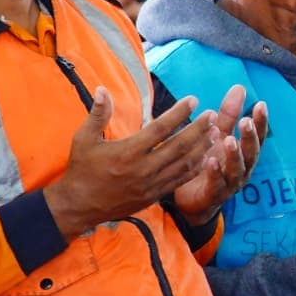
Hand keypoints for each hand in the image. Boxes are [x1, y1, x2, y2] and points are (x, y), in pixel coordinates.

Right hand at [44, 86, 217, 238]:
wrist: (79, 207)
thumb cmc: (81, 169)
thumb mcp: (83, 139)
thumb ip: (97, 114)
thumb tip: (103, 88)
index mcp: (127, 152)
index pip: (160, 129)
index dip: (179, 113)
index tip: (193, 100)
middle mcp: (142, 169)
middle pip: (178, 146)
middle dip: (199, 130)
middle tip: (213, 115)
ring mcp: (150, 185)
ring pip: (183, 165)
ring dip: (202, 148)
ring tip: (216, 133)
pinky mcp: (153, 196)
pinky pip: (179, 181)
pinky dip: (195, 168)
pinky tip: (205, 157)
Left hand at [173, 85, 268, 225]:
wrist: (193, 199)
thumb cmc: (211, 162)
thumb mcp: (219, 135)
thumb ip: (229, 114)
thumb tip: (240, 87)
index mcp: (245, 152)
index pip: (258, 136)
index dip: (261, 122)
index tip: (261, 105)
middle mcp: (242, 168)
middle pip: (251, 153)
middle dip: (250, 137)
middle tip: (245, 122)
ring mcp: (230, 184)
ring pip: (237, 170)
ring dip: (234, 155)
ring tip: (229, 141)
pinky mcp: (214, 195)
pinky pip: (216, 184)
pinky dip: (215, 173)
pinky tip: (210, 161)